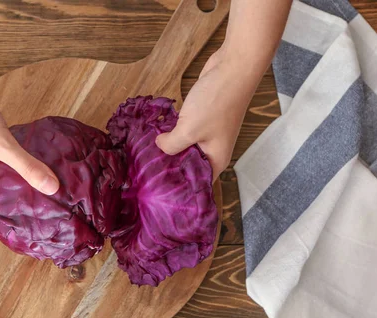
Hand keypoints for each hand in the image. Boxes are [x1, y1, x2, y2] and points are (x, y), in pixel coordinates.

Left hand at [156, 50, 256, 178]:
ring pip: (184, 147)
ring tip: (144, 154)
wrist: (232, 68)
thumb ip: (171, 144)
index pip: (196, 184)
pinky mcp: (201, 119)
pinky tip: (154, 132)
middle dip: (169, 167)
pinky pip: (183, 131)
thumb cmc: (217, 102)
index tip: (157, 190)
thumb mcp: (189, 129)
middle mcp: (213, 151)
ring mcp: (207, 134)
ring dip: (168, 147)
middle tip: (144, 171)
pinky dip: (172, 132)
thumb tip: (158, 145)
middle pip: (188, 167)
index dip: (179, 189)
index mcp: (216, 160)